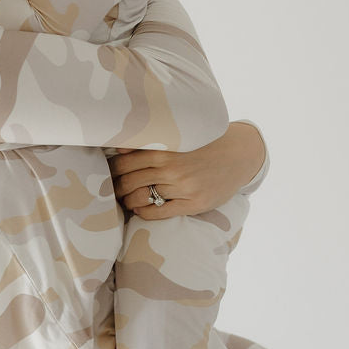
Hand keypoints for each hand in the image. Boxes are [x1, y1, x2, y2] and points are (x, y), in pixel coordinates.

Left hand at [110, 121, 265, 218]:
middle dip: (117, 186)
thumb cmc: (206, 142)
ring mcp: (184, 188)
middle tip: (113, 188)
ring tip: (125, 198)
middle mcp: (173, 168)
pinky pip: (159, 213)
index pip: (126, 162)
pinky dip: (143, 212)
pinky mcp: (193, 204)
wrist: (240, 155)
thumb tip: (119, 148)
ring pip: (142, 198)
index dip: (113, 169)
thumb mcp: (181, 135)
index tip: (109, 171)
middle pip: (130, 181)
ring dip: (127, 200)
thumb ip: (153, 141)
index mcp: (167, 149)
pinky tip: (139, 208)